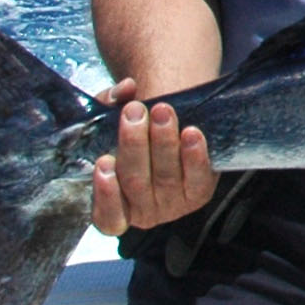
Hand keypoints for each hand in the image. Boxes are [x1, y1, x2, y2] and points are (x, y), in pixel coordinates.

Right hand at [90, 78, 218, 234]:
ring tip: (162, 111)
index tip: (104, 160)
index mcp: (113, 209)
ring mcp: (173, 206)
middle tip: (134, 112)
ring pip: (166, 176)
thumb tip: (125, 89)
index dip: (104, 192)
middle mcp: (143, 213)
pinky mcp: (200, 193)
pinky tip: (192, 133)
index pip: (107, 216)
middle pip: (136, 182)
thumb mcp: (112, 121)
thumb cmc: (131, 134)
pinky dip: (195, 156)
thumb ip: (109, 104)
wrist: (168, 132)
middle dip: (134, 144)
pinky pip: (199, 179)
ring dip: (164, 142)